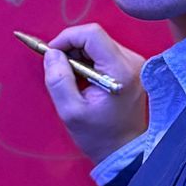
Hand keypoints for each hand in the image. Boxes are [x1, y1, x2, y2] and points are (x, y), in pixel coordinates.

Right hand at [39, 20, 148, 166]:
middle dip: (71, 48)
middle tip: (59, 70)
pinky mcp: (130, 68)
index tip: (52, 54)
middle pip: (95, 37)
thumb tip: (52, 53)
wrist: (123, 151)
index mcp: (120, 71)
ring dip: (79, 55)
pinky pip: (104, 52)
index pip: (92, 35)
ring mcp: (133, 64)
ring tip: (72, 79)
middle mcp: (131, 62)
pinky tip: (83, 79)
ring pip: (98, 43)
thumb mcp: (70, 112)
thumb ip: (58, 79)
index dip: (67, 38)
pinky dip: (88, 61)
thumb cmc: (99, 136)